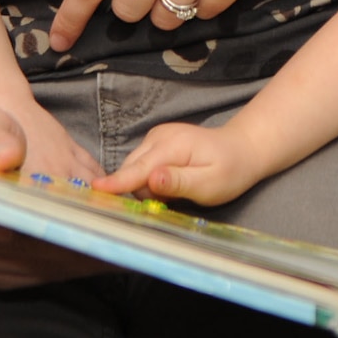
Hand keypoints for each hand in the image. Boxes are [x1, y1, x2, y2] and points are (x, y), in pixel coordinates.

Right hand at [0, 107, 112, 288]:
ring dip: (66, 259)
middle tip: (100, 236)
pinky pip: (31, 276)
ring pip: (23, 266)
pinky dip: (65, 266)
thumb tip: (6, 157)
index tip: (54, 220)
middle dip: (54, 241)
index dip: (15, 219)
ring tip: (111, 246)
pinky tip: (99, 254)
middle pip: (6, 247)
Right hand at [95, 120, 262, 206]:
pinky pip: (142, 164)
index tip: (95, 190)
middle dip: (140, 190)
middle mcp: (159, 137)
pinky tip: (170, 182)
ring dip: (145, 185)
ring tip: (176, 190)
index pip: (137, 169)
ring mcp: (157, 137)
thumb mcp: (209, 184)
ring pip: (135, 166)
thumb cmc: (230, 170)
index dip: (117, 182)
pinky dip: (148, 177)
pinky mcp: (157, 141)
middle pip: (132, 169)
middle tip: (170, 201)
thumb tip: (151, 179)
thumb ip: (178, 182)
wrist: (242, 148)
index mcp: (171, 146)